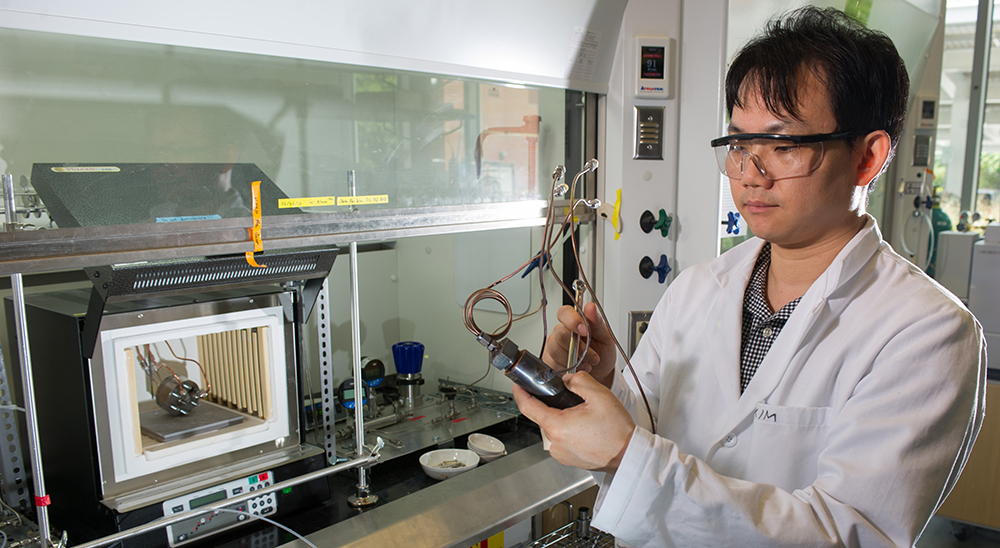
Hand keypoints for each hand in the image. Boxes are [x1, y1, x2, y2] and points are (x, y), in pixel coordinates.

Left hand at [513, 371, 634, 473]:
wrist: (627, 456)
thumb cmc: (616, 431)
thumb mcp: (599, 395)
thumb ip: (578, 380)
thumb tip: (566, 381)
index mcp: (557, 426)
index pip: (527, 407)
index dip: (520, 393)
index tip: (519, 385)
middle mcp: (554, 443)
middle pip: (542, 416)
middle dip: (553, 404)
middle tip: (574, 401)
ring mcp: (559, 453)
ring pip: (552, 427)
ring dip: (562, 418)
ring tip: (584, 417)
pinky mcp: (566, 458)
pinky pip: (560, 439)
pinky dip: (567, 431)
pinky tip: (585, 429)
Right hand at [541, 303, 617, 387]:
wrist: (601, 372)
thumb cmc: (602, 352)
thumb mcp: (605, 337)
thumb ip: (597, 322)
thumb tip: (590, 307)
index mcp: (574, 321)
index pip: (564, 312)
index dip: (572, 320)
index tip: (584, 331)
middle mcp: (560, 332)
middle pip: (560, 333)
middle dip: (579, 347)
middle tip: (593, 355)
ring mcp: (553, 347)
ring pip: (556, 350)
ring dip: (575, 360)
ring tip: (587, 363)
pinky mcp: (549, 361)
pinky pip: (554, 364)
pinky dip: (569, 369)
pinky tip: (578, 368)